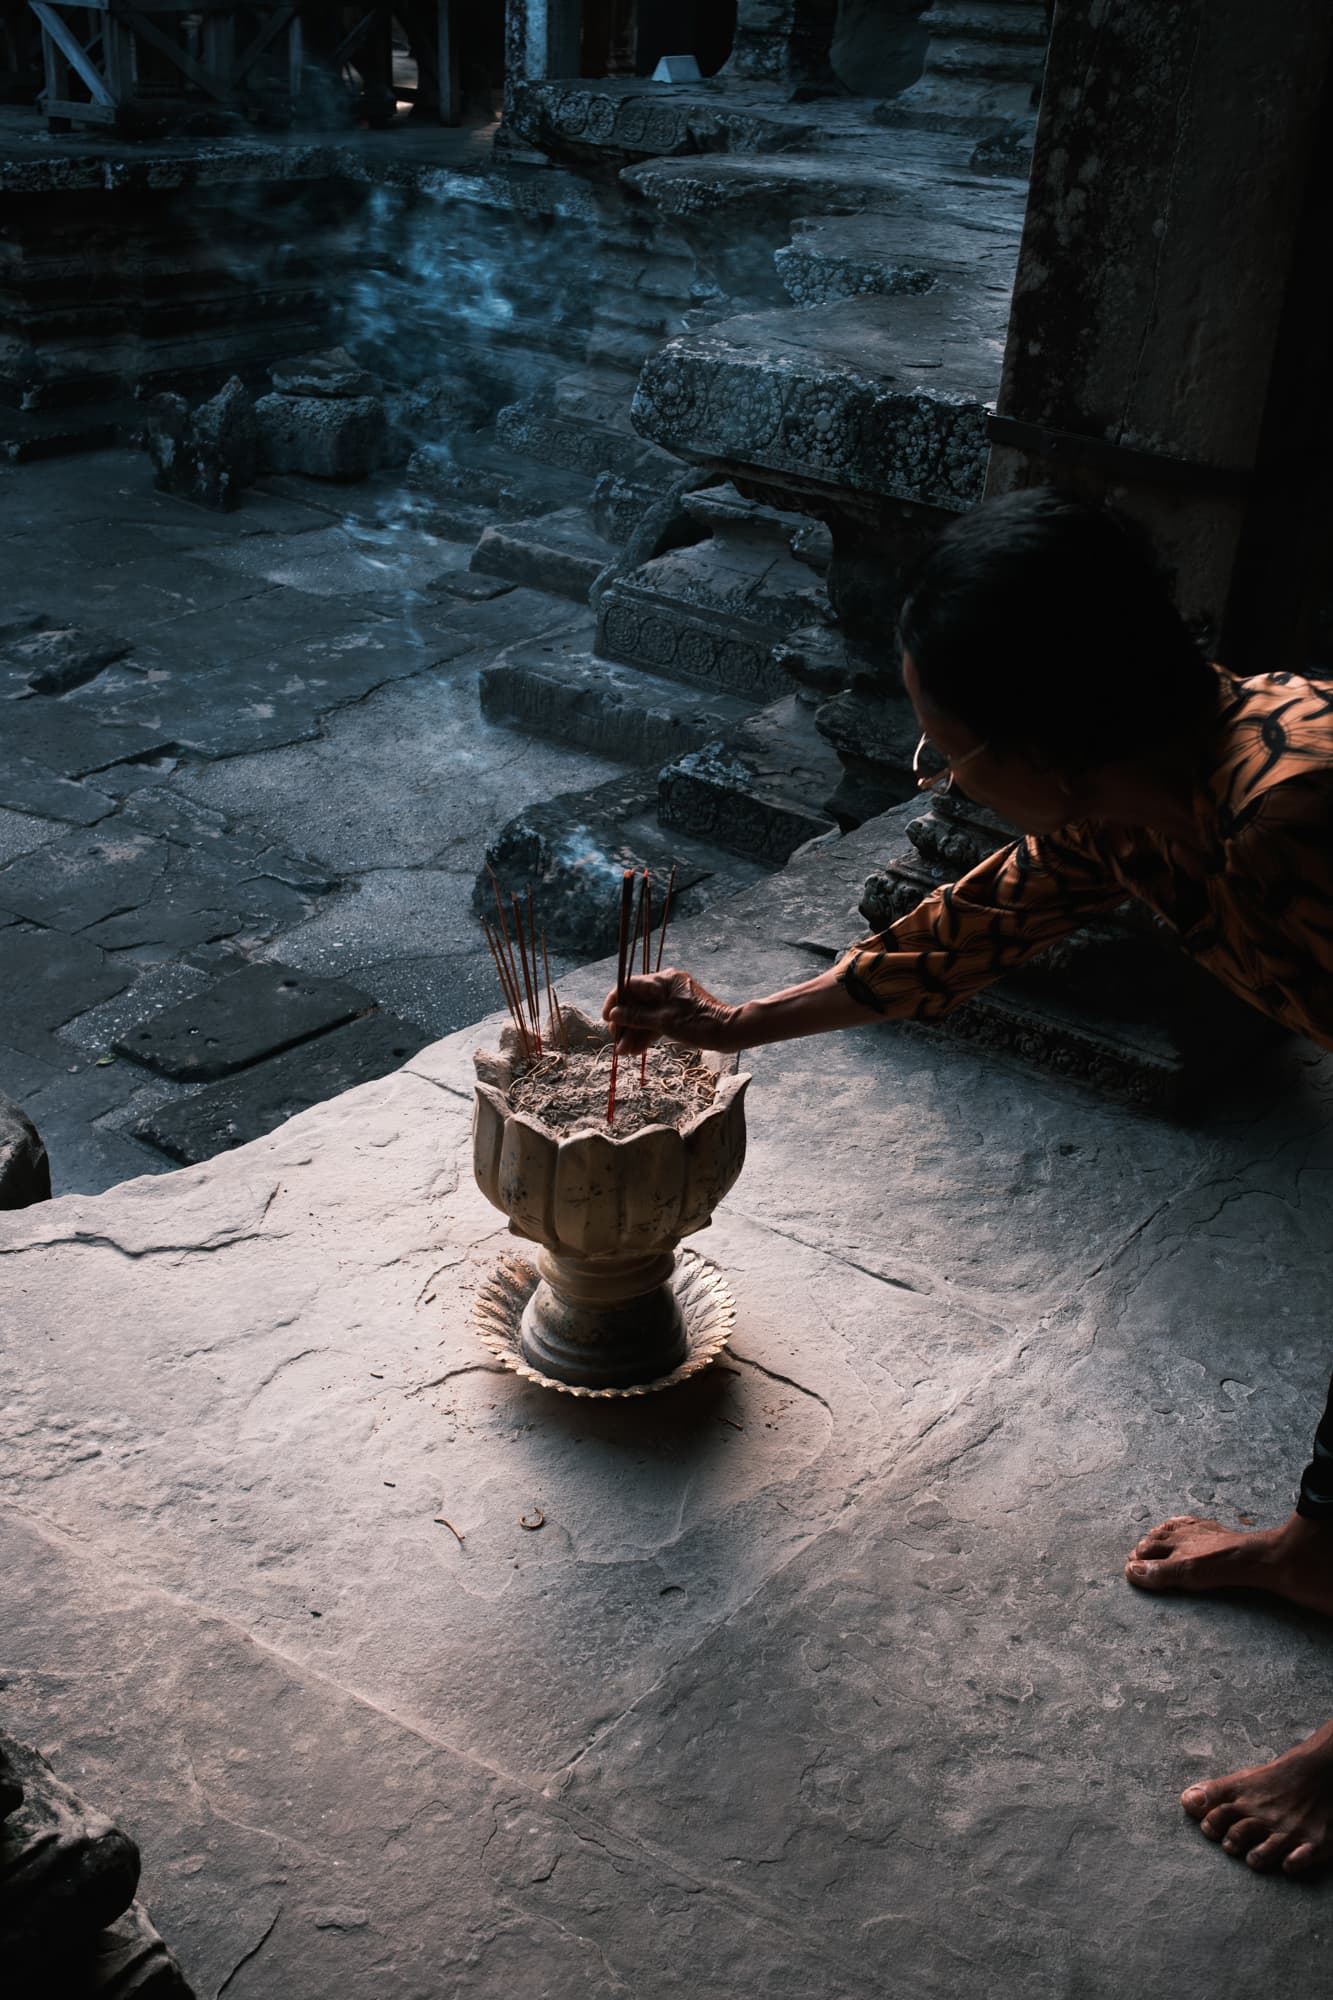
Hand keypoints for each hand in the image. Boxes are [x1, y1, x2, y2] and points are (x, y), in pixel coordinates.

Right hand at [602, 967, 744, 1055]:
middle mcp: (666, 986)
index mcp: (663, 980)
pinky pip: (657, 1020)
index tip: (606, 1020)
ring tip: (625, 1053)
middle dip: (625, 1023)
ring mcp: (673, 1000)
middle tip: (617, 1043)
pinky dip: (647, 1033)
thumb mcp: (664, 1022)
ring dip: (635, 1032)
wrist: (730, 1032)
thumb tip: (614, 1014)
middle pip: (637, 1002)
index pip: (629, 985)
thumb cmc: (699, 1024)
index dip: (614, 1002)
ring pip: (646, 1014)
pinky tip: (637, 1049)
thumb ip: (636, 1017)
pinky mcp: (679, 1013)